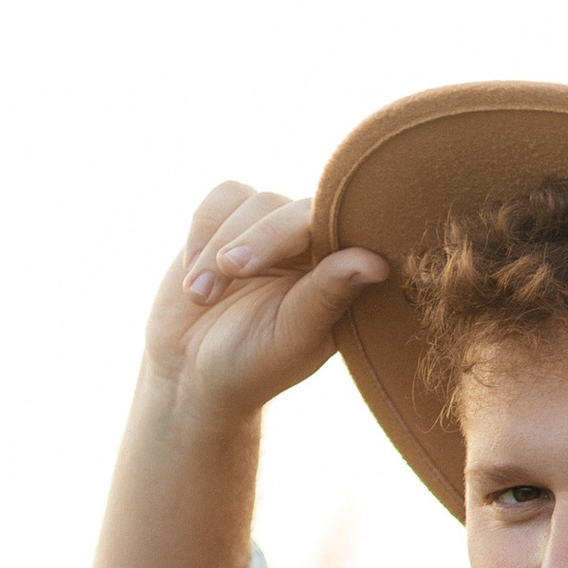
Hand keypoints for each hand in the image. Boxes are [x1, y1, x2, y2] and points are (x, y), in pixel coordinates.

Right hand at [142, 180, 389, 424]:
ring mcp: (273, 228)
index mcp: (341, 279)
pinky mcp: (233, 217)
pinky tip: (193, 273)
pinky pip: (224, 195)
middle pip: (296, 211)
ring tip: (200, 296)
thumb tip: (377, 263)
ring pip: (256, 201)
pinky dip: (202, 231)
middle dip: (261, 238)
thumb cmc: (250, 367)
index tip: (297, 260)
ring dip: (220, 245)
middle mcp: (313, 247)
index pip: (344, 233)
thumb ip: (327, 296)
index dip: (319, 233)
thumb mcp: (290, 338)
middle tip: (230, 270)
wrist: (190, 371)